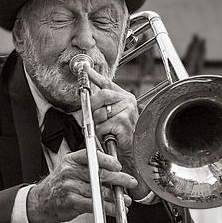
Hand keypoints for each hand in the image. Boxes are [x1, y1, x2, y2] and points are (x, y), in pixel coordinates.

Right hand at [26, 149, 137, 222]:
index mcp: (72, 160)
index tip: (118, 166)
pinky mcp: (71, 201)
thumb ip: (90, 167)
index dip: (108, 160)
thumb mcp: (70, 169)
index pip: (92, 155)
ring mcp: (70, 186)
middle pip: (99, 173)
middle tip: (130, 182)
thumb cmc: (60, 185)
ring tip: (125, 199)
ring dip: (115, 196)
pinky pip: (94, 204)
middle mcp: (70, 171)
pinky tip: (114, 209)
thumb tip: (116, 171)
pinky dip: (107, 208)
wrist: (41, 202)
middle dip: (119, 179)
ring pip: (99, 190)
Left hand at [85, 65, 150, 199]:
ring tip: (108, 131)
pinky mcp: (123, 122)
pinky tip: (111, 137)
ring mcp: (127, 111)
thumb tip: (88, 96)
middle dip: (93, 108)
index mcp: (126, 98)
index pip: (108, 83)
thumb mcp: (112, 117)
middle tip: (95, 119)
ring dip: (98, 126)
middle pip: (101, 95)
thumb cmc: (123, 137)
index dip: (95, 75)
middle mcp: (128, 101)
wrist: (135, 153)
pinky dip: (102, 134)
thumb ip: (103, 105)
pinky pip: (102, 126)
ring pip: (99, 113)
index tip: (85, 68)